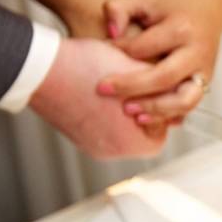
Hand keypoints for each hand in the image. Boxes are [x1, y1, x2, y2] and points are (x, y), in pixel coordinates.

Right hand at [30, 39, 167, 158]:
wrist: (40, 70)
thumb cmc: (90, 68)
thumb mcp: (140, 72)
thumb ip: (166, 87)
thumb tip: (181, 92)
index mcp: (135, 143)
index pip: (165, 124)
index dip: (163, 99)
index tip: (155, 81)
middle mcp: (114, 152)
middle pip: (145, 128)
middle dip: (143, 104)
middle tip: (136, 80)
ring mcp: (94, 147)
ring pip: (123, 127)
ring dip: (123, 106)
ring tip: (116, 81)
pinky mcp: (79, 138)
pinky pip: (103, 126)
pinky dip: (105, 110)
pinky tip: (98, 88)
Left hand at [97, 0, 221, 123]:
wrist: (209, 7)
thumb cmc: (171, 6)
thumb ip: (119, 8)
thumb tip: (111, 35)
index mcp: (181, 28)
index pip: (144, 46)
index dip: (119, 51)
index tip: (102, 52)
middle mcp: (196, 52)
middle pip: (165, 77)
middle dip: (132, 86)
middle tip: (103, 90)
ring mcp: (204, 70)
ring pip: (185, 99)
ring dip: (156, 109)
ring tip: (129, 112)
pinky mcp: (205, 83)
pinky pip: (189, 106)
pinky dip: (168, 115)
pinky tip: (145, 118)